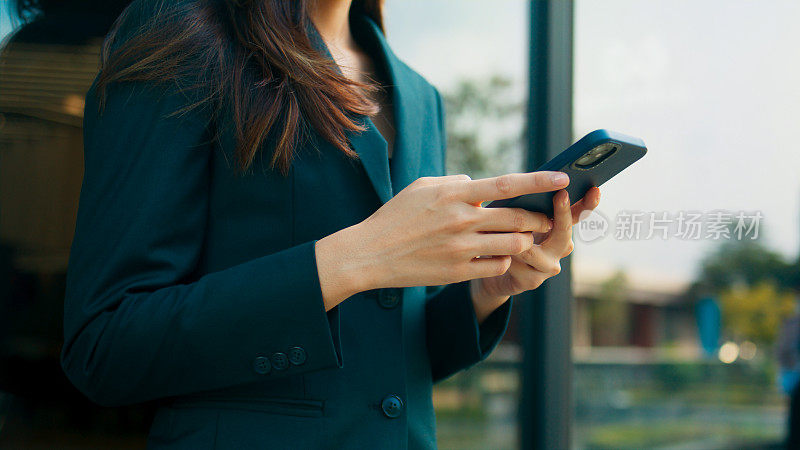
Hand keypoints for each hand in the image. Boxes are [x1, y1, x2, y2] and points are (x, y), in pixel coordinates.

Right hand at [314, 171, 572, 309]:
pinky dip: (504, 261)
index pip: (507, 184)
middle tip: (545, 218)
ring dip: (524, 241)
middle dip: (539, 218)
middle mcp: (462, 219)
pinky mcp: (459, 271)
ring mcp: (462, 247)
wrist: (370, 253)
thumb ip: (455, 184)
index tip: (562, 177)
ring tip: (521, 238)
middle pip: (518, 217)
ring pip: (514, 244)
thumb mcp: (422, 188)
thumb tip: (479, 184)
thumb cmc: (396, 217)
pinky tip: (497, 256)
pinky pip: (498, 266)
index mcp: (455, 194)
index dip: (539, 181)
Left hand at [470, 186, 600, 322]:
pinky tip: (492, 248)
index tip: (594, 189)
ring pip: (533, 249)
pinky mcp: (532, 281)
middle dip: (562, 213)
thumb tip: (533, 183)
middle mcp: (560, 249)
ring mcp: (548, 267)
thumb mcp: (518, 217)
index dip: (588, 203)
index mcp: (559, 229)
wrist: (493, 272)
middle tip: (561, 195)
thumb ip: (529, 206)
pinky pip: (517, 263)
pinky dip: (503, 253)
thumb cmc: (507, 236)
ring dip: (516, 237)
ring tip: (503, 224)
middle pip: (565, 232)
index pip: (579, 214)